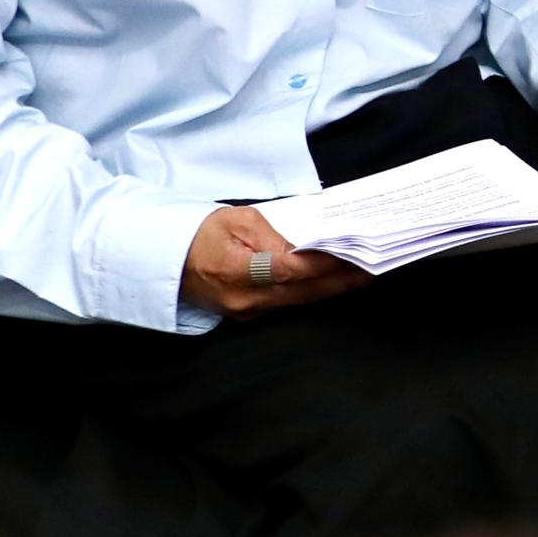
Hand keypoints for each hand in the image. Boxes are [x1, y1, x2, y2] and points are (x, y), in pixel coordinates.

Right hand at [182, 205, 361, 317]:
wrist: (165, 260)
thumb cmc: (199, 233)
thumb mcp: (236, 220)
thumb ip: (273, 236)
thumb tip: (304, 250)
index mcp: (237, 271)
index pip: (292, 270)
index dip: (324, 264)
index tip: (353, 254)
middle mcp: (244, 299)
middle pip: (303, 292)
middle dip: (340, 281)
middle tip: (372, 269)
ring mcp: (245, 312)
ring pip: (298, 301)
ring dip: (329, 288)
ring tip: (360, 274)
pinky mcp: (246, 315)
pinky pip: (286, 304)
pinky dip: (309, 292)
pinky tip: (329, 283)